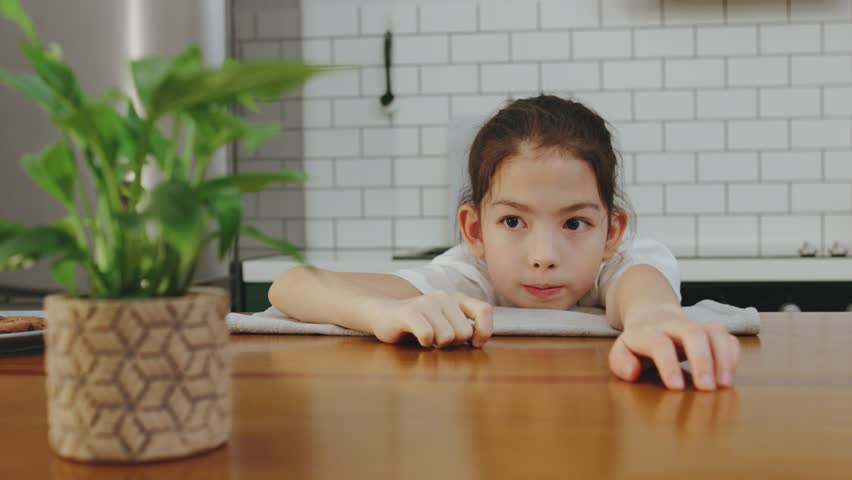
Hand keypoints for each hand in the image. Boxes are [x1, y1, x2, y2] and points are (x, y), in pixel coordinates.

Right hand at [369, 290, 493, 347]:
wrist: (384, 314)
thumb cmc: (420, 324)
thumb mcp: (447, 323)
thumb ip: (465, 327)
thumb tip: (480, 341)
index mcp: (456, 299)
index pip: (484, 310)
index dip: (484, 331)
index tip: (473, 344)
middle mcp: (443, 296)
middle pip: (465, 332)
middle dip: (454, 343)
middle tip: (438, 339)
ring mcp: (425, 302)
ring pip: (447, 336)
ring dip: (436, 344)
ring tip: (427, 338)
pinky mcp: (409, 312)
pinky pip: (427, 335)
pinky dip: (424, 343)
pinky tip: (417, 338)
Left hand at [608, 304, 740, 390]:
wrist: (652, 318)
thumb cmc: (638, 344)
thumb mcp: (621, 352)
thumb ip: (620, 362)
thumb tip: (632, 372)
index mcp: (649, 332)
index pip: (660, 343)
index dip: (668, 365)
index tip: (676, 388)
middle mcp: (675, 326)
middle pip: (693, 333)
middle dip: (702, 360)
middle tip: (706, 388)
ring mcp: (695, 326)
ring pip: (715, 332)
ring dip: (723, 358)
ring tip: (723, 385)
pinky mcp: (711, 331)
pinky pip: (727, 337)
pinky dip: (732, 354)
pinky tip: (728, 375)